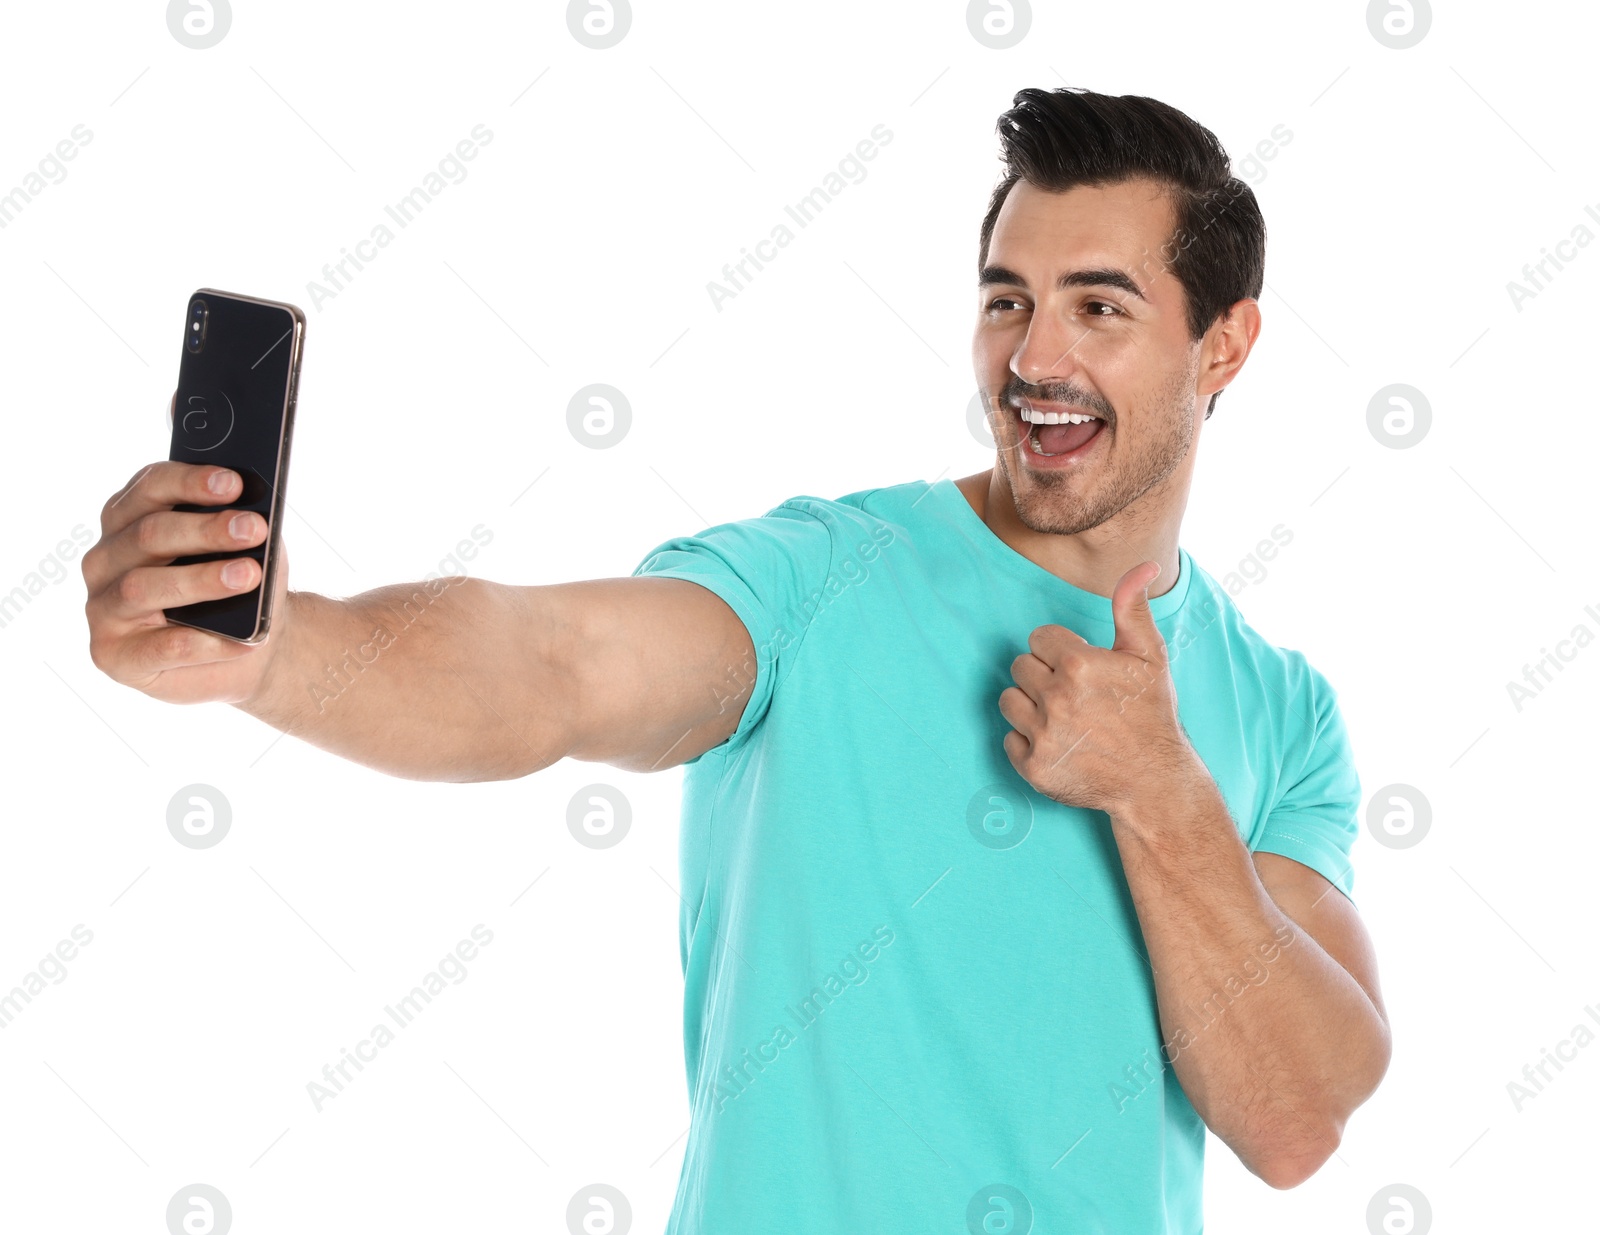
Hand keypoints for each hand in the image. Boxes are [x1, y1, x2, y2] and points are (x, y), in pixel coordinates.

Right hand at [83, 442, 291, 705]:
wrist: (253, 646)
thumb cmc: (243, 585)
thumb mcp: (249, 549)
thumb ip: (240, 525)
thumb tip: (250, 510)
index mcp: (130, 519)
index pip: (150, 487)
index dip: (190, 482)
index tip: (234, 482)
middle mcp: (106, 560)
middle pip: (149, 535)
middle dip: (204, 530)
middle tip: (253, 528)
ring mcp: (103, 608)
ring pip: (144, 586)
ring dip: (201, 579)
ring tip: (249, 576)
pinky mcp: (113, 655)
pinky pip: (157, 646)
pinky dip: (204, 641)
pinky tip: (240, 639)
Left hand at [998, 559, 1198, 816]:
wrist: (1154, 781)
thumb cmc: (1151, 714)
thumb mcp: (1150, 656)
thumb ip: (1133, 608)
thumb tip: (1144, 566)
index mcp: (1078, 664)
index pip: (1038, 638)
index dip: (1061, 652)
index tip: (1082, 669)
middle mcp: (1055, 698)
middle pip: (1020, 667)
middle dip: (1043, 676)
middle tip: (1075, 694)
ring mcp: (1042, 735)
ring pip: (1008, 700)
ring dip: (1029, 706)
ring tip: (1062, 716)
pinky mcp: (1034, 767)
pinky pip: (1009, 739)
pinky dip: (1027, 742)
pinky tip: (1058, 743)